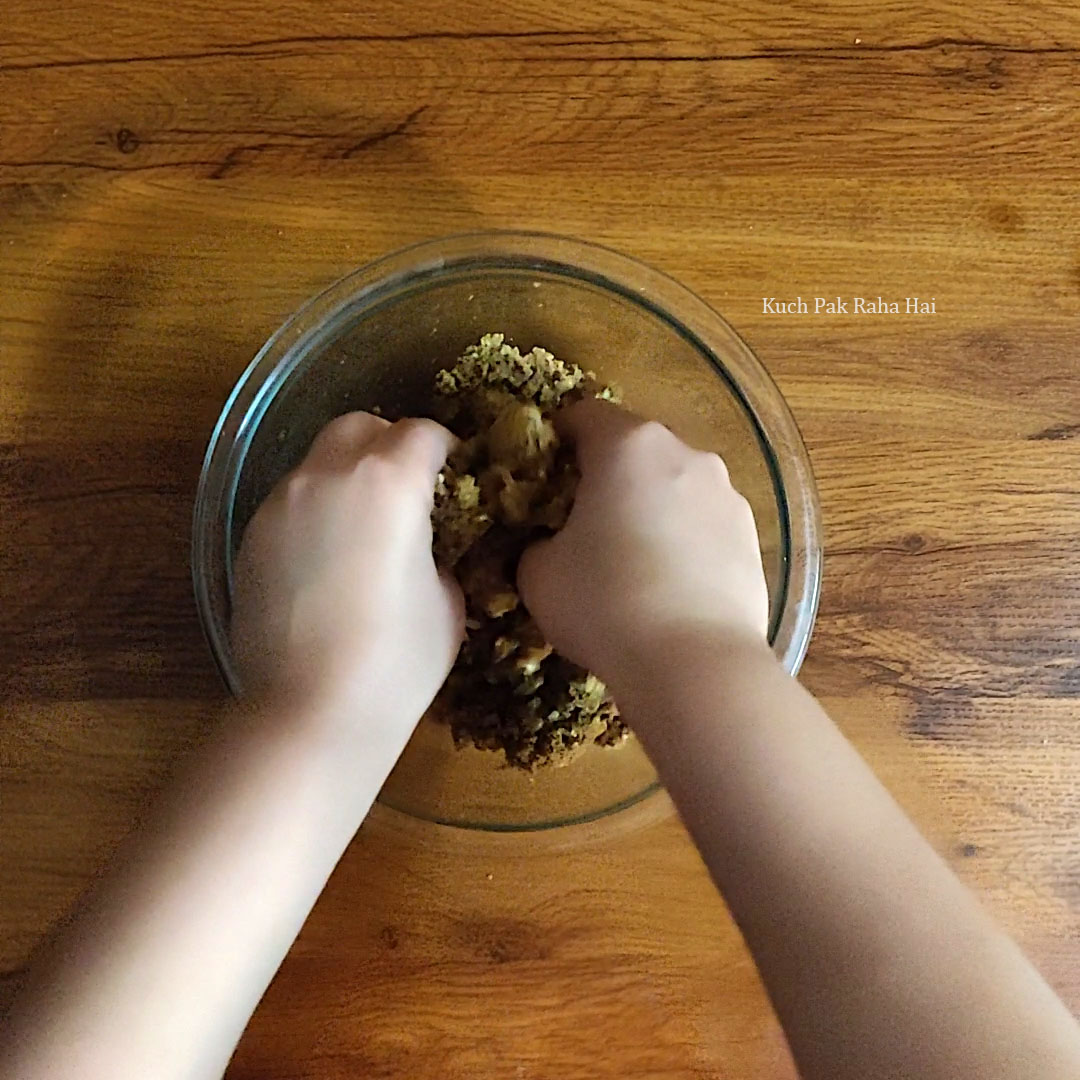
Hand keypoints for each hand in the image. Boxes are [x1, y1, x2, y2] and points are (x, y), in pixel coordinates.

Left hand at [231, 412, 463, 733]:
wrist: (309, 712)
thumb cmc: (396, 660)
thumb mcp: (448, 602)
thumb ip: (439, 552)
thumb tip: (425, 545)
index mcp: (388, 481)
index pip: (423, 433)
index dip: (445, 451)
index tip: (455, 478)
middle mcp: (327, 475)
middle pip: (360, 425)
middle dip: (388, 445)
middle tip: (408, 490)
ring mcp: (279, 503)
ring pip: (318, 462)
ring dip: (347, 478)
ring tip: (363, 531)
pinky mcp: (249, 537)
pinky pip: (291, 502)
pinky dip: (315, 513)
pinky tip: (326, 563)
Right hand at [517, 400, 769, 687]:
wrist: (694, 663)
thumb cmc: (604, 604)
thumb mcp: (538, 573)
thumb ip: (536, 542)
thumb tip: (549, 543)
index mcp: (627, 446)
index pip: (583, 415)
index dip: (556, 441)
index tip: (542, 477)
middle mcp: (685, 454)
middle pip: (636, 450)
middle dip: (607, 477)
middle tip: (581, 524)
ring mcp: (727, 494)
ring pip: (675, 487)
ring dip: (651, 509)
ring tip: (632, 563)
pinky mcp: (752, 537)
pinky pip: (704, 525)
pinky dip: (684, 542)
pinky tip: (669, 587)